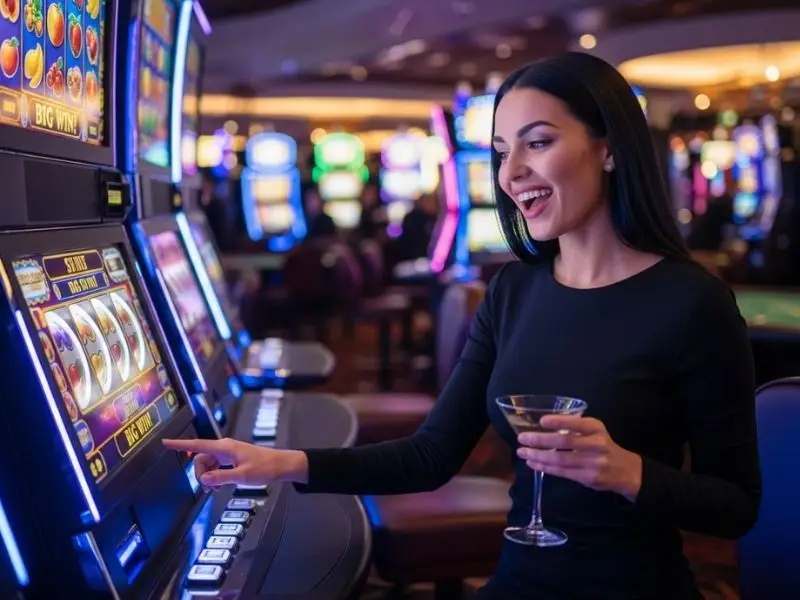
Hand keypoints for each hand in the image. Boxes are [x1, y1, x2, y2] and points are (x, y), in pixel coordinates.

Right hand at [163, 438, 308, 490]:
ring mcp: (227, 453)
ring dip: (209, 477)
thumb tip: (204, 480)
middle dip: (201, 475)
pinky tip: (221, 485)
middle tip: (211, 488)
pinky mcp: (231, 459)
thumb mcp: (242, 476)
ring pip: (207, 465)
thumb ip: (221, 477)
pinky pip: (215, 467)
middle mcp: (224, 448)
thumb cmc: (265, 467)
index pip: (197, 445)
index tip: (165, 442)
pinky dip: (215, 476)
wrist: (281, 465)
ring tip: (218, 488)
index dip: (180, 445)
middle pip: (200, 460)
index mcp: (225, 448)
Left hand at [516, 416, 642, 501]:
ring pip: (560, 460)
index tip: (541, 421)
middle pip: (564, 443)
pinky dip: (545, 467)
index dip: (559, 422)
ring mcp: (592, 463)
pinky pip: (562, 472)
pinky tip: (533, 463)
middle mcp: (596, 445)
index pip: (577, 424)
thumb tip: (543, 425)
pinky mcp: (587, 478)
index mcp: (596, 429)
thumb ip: (575, 428)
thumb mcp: (595, 431)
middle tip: (522, 438)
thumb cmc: (604, 446)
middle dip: (540, 441)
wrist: (625, 471)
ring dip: (538, 456)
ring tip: (523, 452)